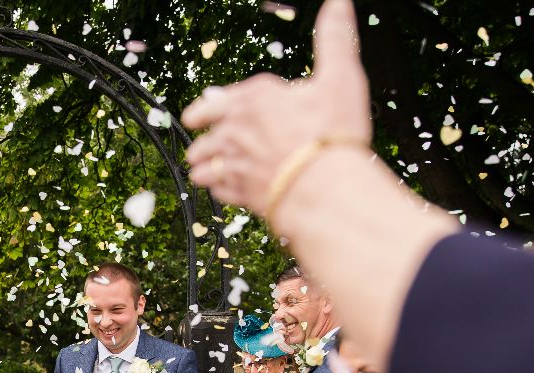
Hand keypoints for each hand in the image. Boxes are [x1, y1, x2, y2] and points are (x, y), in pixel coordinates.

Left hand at [181, 0, 371, 213]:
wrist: (324, 186)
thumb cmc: (332, 132)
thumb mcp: (340, 77)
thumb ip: (334, 38)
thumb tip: (338, 3)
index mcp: (252, 99)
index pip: (209, 104)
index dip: (201, 112)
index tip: (194, 117)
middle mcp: (233, 130)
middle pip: (202, 141)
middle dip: (204, 144)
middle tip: (205, 148)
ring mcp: (232, 164)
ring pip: (202, 169)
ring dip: (205, 169)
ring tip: (209, 171)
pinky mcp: (237, 193)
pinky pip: (218, 193)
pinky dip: (222, 191)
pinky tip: (229, 190)